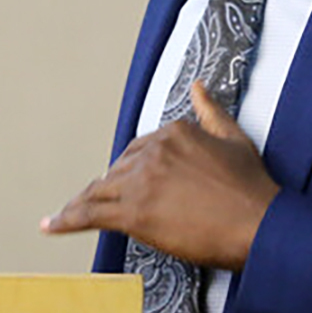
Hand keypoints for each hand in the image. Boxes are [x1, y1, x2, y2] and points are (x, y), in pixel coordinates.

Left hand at [41, 81, 280, 269]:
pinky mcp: (134, 212)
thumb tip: (199, 87)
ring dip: (83, 202)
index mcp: (174, 132)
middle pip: (118, 170)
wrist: (259, 226)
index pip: (140, 149)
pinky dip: (66, 219)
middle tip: (109, 205)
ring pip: (100, 190)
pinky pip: (89, 213)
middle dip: (113, 187)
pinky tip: (51, 225)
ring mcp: (141, 181)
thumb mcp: (234, 139)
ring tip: (70, 214)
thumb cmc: (252, 189)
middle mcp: (153, 152)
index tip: (134, 183)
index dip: (135, 170)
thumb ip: (211, 111)